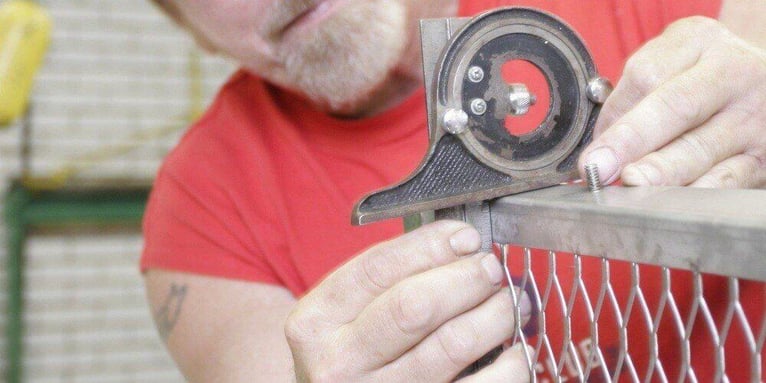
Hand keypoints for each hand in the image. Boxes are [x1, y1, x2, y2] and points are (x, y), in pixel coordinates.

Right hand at [284, 221, 531, 381]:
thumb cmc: (353, 355)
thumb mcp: (345, 315)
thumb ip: (391, 278)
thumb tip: (464, 245)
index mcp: (316, 322)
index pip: (378, 268)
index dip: (431, 246)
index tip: (467, 237)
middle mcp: (339, 364)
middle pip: (415, 306)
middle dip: (466, 278)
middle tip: (491, 269)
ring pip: (453, 345)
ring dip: (495, 316)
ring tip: (510, 304)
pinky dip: (511, 366)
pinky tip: (515, 351)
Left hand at [579, 16, 765, 187]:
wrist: (762, 88)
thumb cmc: (698, 80)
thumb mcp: (668, 65)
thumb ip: (631, 100)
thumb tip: (598, 153)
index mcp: (698, 41)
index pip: (647, 76)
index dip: (615, 116)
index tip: (591, 151)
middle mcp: (733, 73)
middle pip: (676, 107)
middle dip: (632, 141)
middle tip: (601, 167)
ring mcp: (753, 115)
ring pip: (702, 147)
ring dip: (661, 170)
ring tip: (632, 183)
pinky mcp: (765, 155)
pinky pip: (730, 178)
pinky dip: (697, 191)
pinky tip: (670, 200)